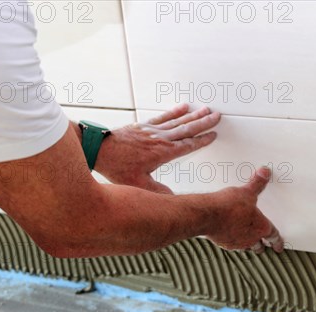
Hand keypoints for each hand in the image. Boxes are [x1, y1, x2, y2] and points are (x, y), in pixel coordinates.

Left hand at [94, 104, 220, 193]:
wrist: (98, 149)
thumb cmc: (116, 166)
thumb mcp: (139, 185)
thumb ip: (158, 191)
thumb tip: (173, 200)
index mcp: (162, 152)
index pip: (188, 145)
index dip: (202, 140)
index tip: (213, 135)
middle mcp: (160, 138)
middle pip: (187, 128)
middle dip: (204, 123)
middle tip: (217, 116)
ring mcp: (152, 130)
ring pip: (178, 120)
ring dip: (194, 115)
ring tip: (206, 110)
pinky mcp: (144, 125)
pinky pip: (163, 116)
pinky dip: (175, 111)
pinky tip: (183, 106)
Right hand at [207, 167, 283, 253]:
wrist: (208, 215)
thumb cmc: (229, 206)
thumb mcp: (247, 191)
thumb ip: (257, 183)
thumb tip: (265, 172)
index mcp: (261, 227)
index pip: (274, 236)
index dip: (278, 242)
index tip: (279, 246)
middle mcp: (251, 238)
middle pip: (259, 246)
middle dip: (262, 245)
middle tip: (264, 246)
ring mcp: (237, 243)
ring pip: (246, 247)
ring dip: (248, 245)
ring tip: (247, 242)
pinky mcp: (224, 243)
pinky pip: (232, 245)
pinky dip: (233, 241)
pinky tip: (230, 235)